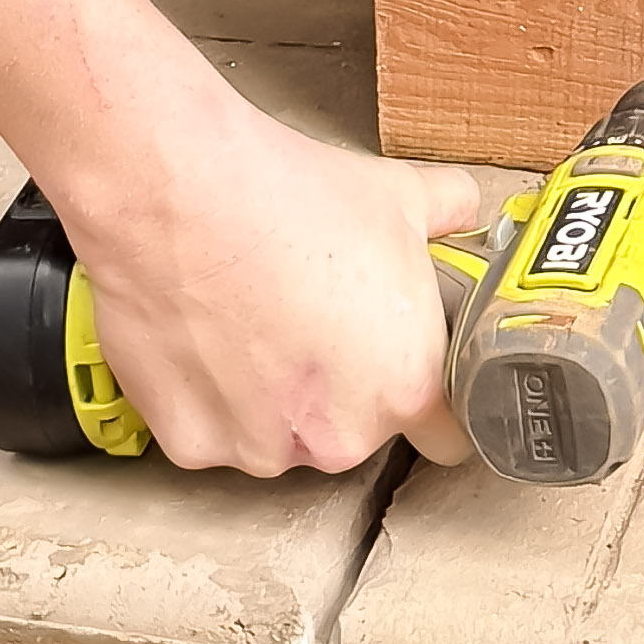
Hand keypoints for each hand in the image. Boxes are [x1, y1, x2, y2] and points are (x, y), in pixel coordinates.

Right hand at [64, 105, 494, 478]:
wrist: (181, 195)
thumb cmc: (292, 198)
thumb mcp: (399, 197)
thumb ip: (448, 214)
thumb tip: (462, 209)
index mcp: (404, 388)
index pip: (446, 436)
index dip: (434, 405)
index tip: (406, 373)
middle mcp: (337, 438)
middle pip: (352, 432)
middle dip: (338, 390)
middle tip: (311, 320)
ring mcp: (259, 448)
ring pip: (277, 438)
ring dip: (269, 400)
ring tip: (249, 321)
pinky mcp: (191, 445)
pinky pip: (211, 430)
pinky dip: (207, 398)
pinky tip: (202, 337)